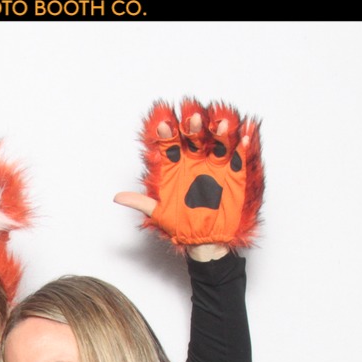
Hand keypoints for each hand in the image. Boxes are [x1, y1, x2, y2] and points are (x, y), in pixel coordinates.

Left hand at [116, 99, 262, 251]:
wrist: (204, 240)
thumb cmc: (180, 225)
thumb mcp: (159, 214)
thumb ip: (141, 202)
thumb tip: (117, 197)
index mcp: (176, 166)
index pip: (171, 144)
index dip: (167, 135)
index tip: (163, 126)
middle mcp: (195, 161)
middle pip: (194, 138)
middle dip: (193, 128)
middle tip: (191, 121)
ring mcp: (215, 165)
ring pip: (217, 142)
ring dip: (219, 132)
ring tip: (220, 125)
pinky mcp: (233, 172)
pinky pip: (239, 155)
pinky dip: (242, 143)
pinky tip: (244, 133)